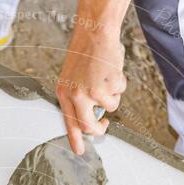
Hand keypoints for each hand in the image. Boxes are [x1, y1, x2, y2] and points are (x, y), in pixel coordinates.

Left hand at [56, 26, 126, 154]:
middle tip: (105, 123)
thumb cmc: (87, 53)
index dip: (75, 139)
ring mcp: (89, 92)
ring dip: (113, 96)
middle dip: (100, 128)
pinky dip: (120, 84)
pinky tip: (112, 70)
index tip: (80, 151)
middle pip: (89, 126)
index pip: (68, 122)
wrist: (95, 33)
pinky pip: (119, 94)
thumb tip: (92, 119)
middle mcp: (74, 95)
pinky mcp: (104, 87)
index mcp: (64, 92)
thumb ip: (79, 98)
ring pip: (110, 108)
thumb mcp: (74, 77)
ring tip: (107, 78)